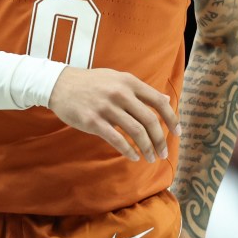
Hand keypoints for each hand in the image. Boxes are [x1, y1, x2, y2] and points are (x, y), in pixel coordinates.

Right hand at [48, 67, 178, 161]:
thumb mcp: (118, 79)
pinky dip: (128, 151)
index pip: (158, 101)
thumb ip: (141, 90)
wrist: (60, 84)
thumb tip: (166, 99)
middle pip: (150, 120)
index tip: (178, 133)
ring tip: (151, 158)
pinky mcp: (93, 121)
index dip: (171, 118)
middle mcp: (120, 93)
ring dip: (147, 148)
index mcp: (129, 82)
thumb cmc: (92, 83)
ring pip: (136, 132)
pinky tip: (134, 157)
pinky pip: (116, 139)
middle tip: (164, 153)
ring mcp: (106, 107)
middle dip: (160, 140)